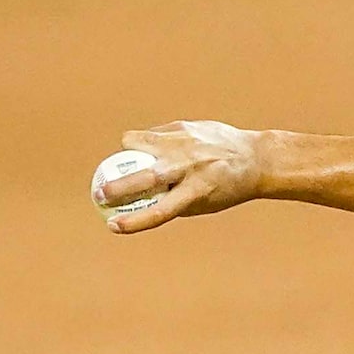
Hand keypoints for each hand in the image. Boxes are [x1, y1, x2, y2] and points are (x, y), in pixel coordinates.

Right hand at [99, 121, 269, 233]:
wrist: (254, 157)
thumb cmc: (226, 187)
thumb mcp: (203, 202)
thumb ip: (174, 202)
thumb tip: (139, 203)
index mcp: (196, 192)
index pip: (160, 211)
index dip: (134, 221)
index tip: (113, 226)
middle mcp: (188, 167)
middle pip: (144, 177)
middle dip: (117, 187)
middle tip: (99, 193)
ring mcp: (184, 143)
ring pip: (137, 143)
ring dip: (126, 152)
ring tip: (128, 159)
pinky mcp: (183, 127)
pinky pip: (151, 134)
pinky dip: (147, 142)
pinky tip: (154, 147)